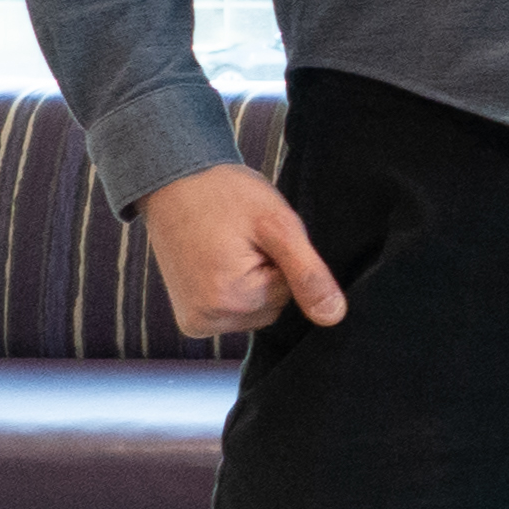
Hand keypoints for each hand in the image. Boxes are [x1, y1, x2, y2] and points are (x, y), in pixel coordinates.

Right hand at [138, 163, 347, 338]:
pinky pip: (236, 310)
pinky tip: (221, 260)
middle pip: (274, 306)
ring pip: (257, 309)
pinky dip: (237, 287)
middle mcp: (207, 322)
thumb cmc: (226, 195)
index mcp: (228, 301)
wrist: (175, 184)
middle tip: (245, 240)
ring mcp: (196, 323)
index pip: (292, 294)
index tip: (259, 238)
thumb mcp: (278, 226)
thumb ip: (308, 274)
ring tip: (231, 247)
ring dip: (254, 280)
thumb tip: (333, 317)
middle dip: (270, 272)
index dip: (284, 260)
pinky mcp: (192, 319)